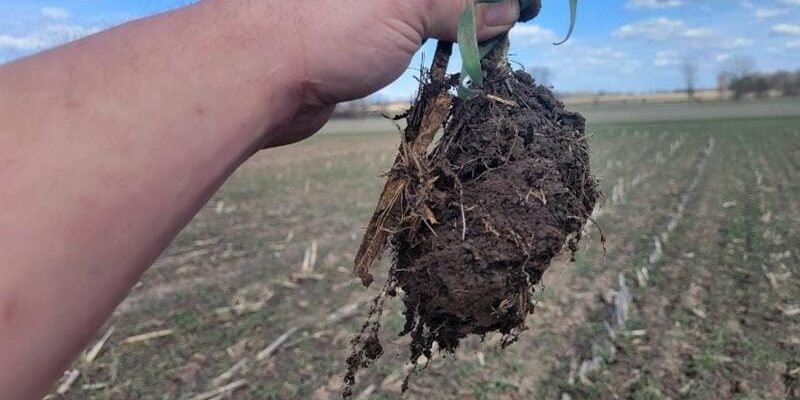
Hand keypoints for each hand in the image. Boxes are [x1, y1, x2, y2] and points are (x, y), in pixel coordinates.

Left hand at [267, 0, 520, 146]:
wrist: (252, 76)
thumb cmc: (324, 25)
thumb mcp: (406, 6)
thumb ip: (460, 5)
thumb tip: (507, 10)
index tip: (519, 5)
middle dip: (480, 3)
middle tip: (515, 19)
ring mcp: (368, 5)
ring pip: (430, 6)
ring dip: (464, 22)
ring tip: (495, 39)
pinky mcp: (359, 33)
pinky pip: (411, 29)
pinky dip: (440, 38)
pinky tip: (464, 51)